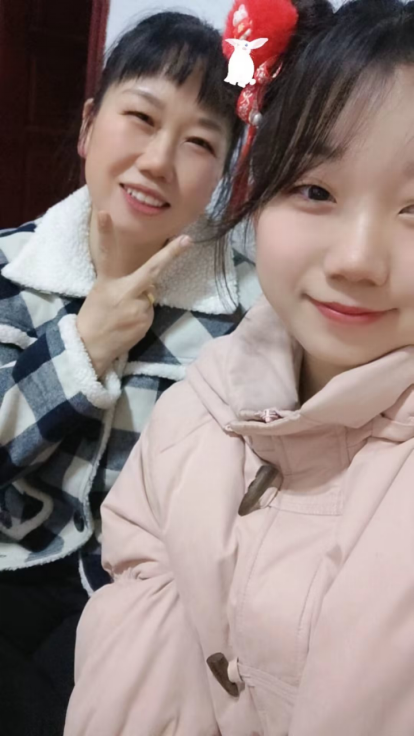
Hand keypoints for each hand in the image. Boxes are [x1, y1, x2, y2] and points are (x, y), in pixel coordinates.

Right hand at [77, 212, 191, 376]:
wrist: (90, 347)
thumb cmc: (93, 317)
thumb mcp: (100, 293)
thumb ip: (122, 283)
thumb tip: (147, 284)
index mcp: (108, 281)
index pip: (106, 253)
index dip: (106, 234)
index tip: (105, 213)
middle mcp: (124, 291)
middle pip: (152, 270)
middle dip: (171, 253)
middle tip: (187, 239)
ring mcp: (137, 307)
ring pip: (150, 296)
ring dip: (142, 301)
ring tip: (123, 314)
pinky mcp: (145, 321)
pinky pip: (149, 312)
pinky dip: (142, 315)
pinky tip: (128, 323)